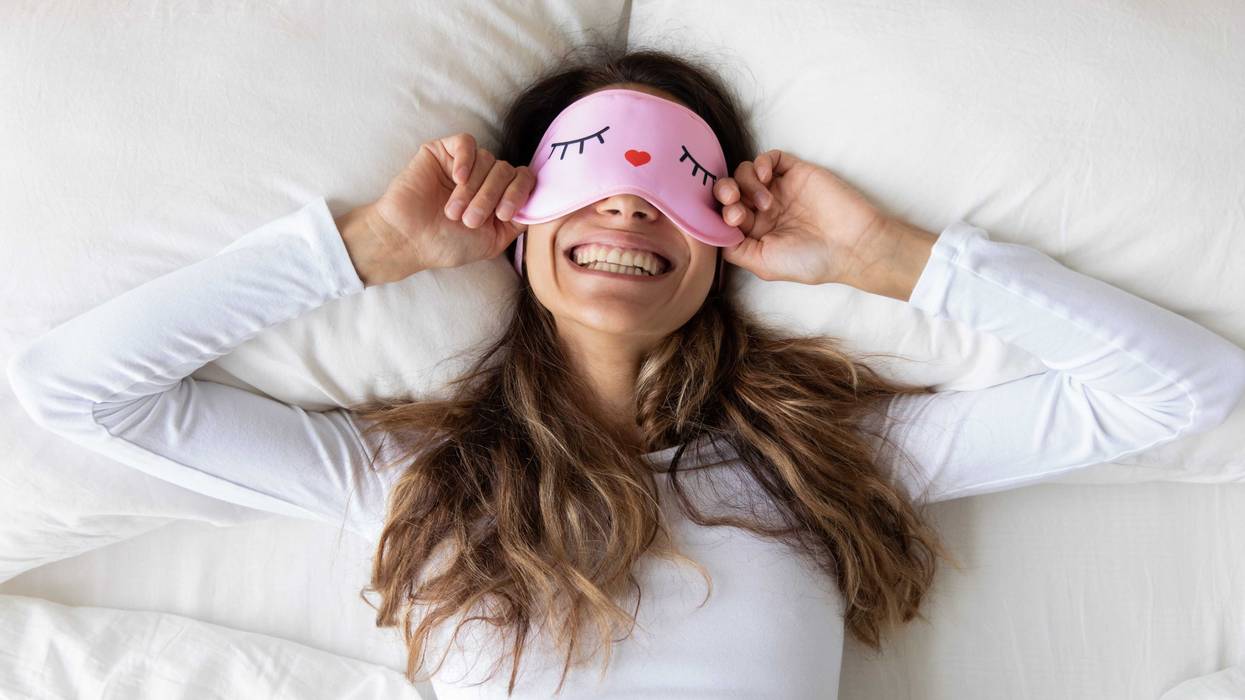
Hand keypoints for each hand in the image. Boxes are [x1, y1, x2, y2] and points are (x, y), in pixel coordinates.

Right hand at [371, 133, 533, 274]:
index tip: (502, 214)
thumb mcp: (493, 241)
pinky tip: (457, 179)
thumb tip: (540, 202)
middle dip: (490, 197)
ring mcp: (465, 163)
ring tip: (454, 211)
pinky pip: (467, 142)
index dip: (519, 193)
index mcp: (499, 196)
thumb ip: (518, 221)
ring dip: (473, 189)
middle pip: (506, 170)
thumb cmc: (447, 244)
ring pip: (488, 159)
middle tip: (469, 220)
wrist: (409, 240)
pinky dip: (467, 160)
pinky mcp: (443, 151)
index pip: (525, 180)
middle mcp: (485, 178)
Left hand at [714, 149, 888, 285]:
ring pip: (745, 172)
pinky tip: (766, 178)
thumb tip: (713, 234)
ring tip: (765, 202)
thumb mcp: (763, 264)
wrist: (852, 245)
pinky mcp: (796, 173)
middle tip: (734, 202)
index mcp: (755, 233)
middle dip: (723, 193)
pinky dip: (761, 163)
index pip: (723, 215)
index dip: (719, 214)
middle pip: (729, 190)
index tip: (733, 221)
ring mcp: (780, 190)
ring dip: (745, 182)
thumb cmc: (811, 260)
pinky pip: (770, 158)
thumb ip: (734, 250)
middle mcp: (764, 210)